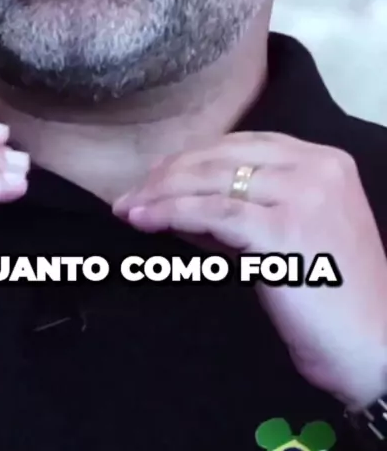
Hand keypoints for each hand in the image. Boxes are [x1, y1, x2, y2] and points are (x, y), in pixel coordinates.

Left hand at [113, 131, 386, 409]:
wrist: (373, 347)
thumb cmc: (331, 297)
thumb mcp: (290, 236)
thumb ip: (242, 212)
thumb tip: (179, 202)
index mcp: (323, 161)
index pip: (241, 145)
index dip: (191, 159)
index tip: (155, 177)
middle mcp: (316, 168)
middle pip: (223, 157)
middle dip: (169, 174)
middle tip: (132, 194)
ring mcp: (304, 195)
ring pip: (214, 180)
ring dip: (162, 193)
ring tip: (129, 208)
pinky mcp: (286, 229)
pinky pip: (215, 213)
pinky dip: (174, 212)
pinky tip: (147, 220)